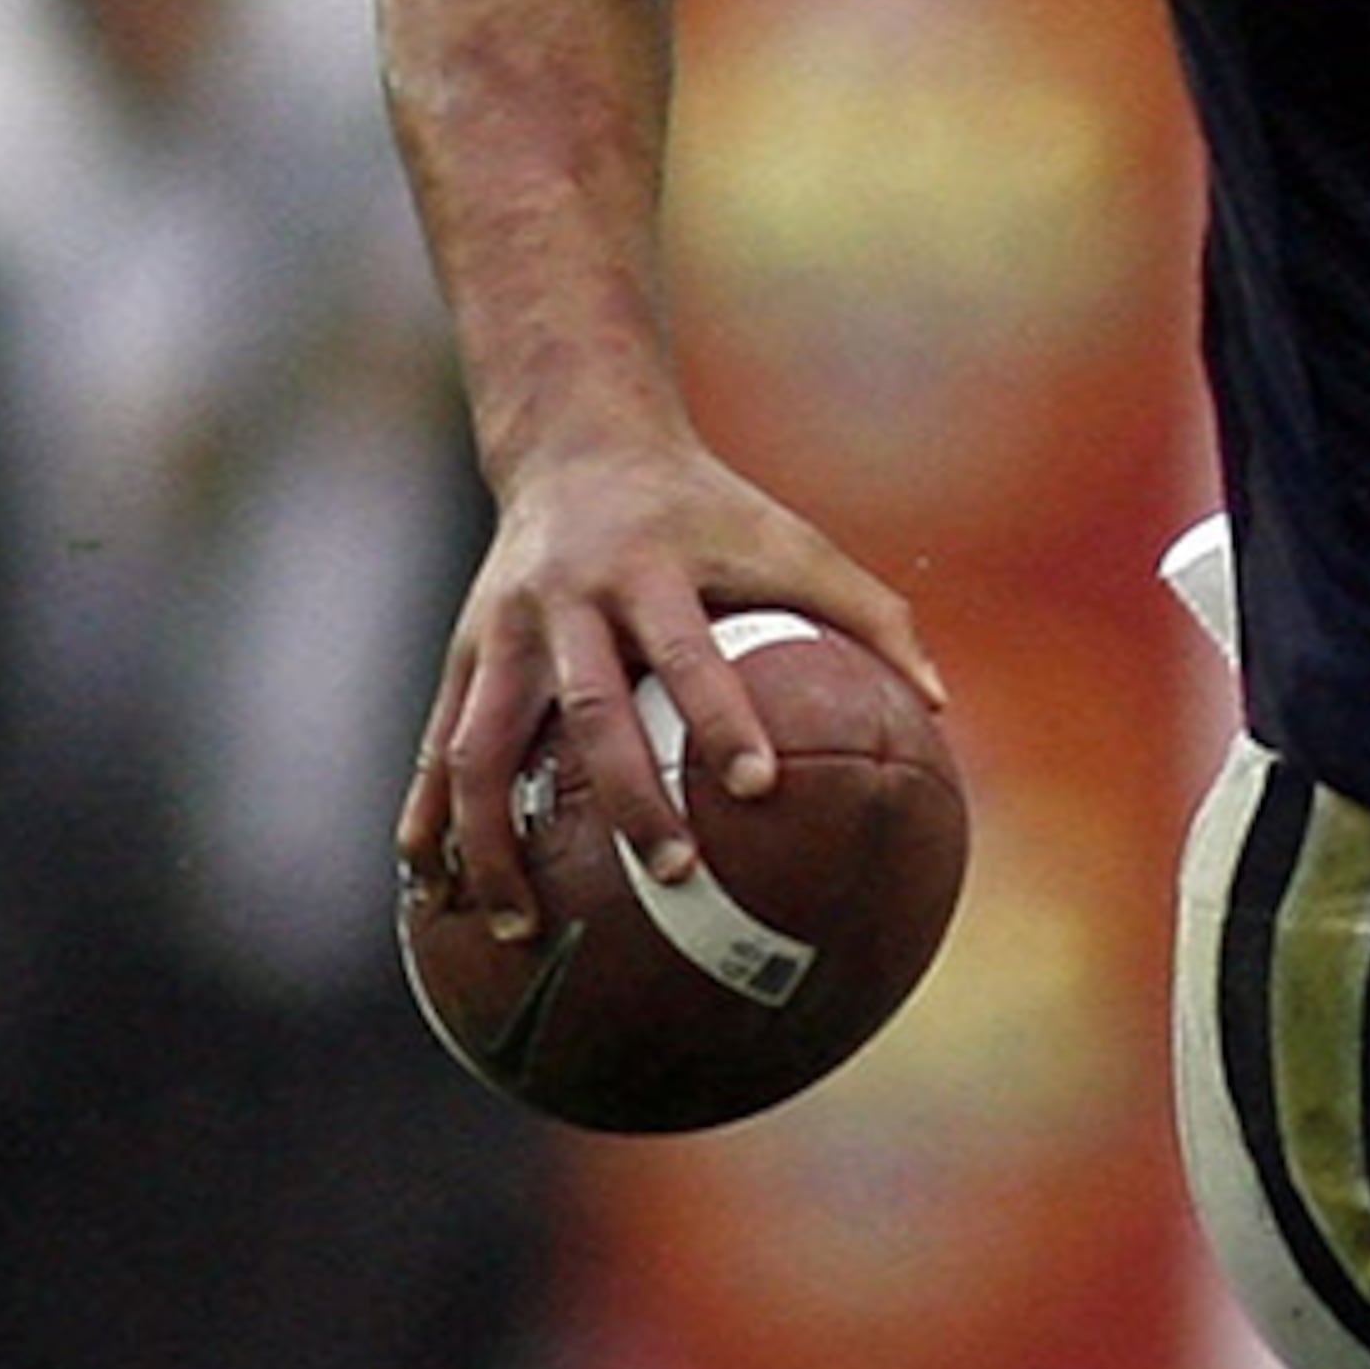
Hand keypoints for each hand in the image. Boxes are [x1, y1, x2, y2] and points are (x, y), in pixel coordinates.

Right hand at [395, 422, 946, 936]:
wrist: (576, 442)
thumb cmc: (705, 508)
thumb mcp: (787, 536)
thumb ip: (868, 612)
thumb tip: (939, 705)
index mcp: (649, 570)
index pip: (688, 650)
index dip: (720, 715)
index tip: (758, 785)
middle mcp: (566, 603)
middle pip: (589, 710)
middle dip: (628, 796)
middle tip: (673, 874)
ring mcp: (503, 633)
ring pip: (480, 746)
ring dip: (496, 839)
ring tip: (525, 926)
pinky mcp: (464, 657)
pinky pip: (438, 749)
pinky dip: (430, 820)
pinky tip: (431, 889)